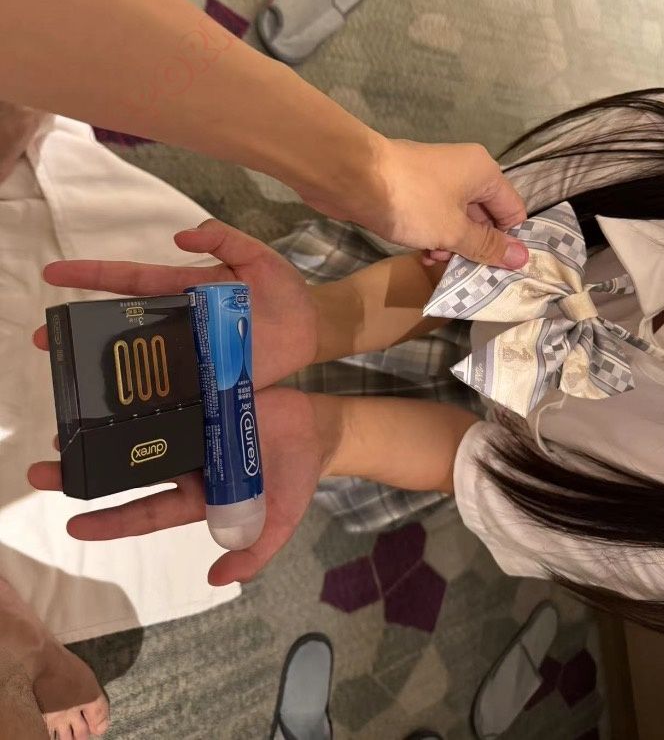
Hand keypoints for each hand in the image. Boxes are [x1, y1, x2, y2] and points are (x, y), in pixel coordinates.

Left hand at [27, 388, 329, 585]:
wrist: (320, 428)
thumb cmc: (298, 477)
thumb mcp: (281, 523)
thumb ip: (253, 552)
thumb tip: (216, 580)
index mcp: (198, 496)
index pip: (146, 512)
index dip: (110, 521)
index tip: (73, 525)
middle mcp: (186, 462)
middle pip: (127, 470)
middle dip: (85, 474)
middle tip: (41, 471)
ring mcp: (191, 427)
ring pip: (136, 430)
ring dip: (100, 429)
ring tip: (60, 426)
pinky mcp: (201, 395)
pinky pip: (166, 394)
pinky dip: (139, 393)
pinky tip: (109, 385)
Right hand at [34, 219, 317, 388]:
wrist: (314, 330)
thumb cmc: (285, 291)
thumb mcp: (257, 256)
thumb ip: (224, 239)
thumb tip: (181, 235)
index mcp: (185, 288)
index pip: (131, 280)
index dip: (93, 276)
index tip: (53, 273)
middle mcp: (180, 322)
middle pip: (121, 323)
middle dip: (81, 326)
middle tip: (43, 338)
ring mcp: (192, 353)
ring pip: (138, 359)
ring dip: (104, 367)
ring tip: (66, 379)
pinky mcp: (208, 381)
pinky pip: (172, 391)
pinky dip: (146, 401)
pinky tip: (118, 415)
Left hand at [344, 139, 528, 267]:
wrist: (354, 178)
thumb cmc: (413, 203)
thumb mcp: (454, 231)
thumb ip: (487, 246)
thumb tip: (523, 257)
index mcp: (483, 171)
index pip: (513, 210)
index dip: (508, 241)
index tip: (497, 269)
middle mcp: (464, 169)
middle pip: (484, 215)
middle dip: (473, 245)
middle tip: (459, 268)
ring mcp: (436, 176)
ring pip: (457, 218)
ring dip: (450, 244)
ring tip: (433, 259)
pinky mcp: (413, 186)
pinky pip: (433, 214)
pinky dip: (432, 233)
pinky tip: (420, 251)